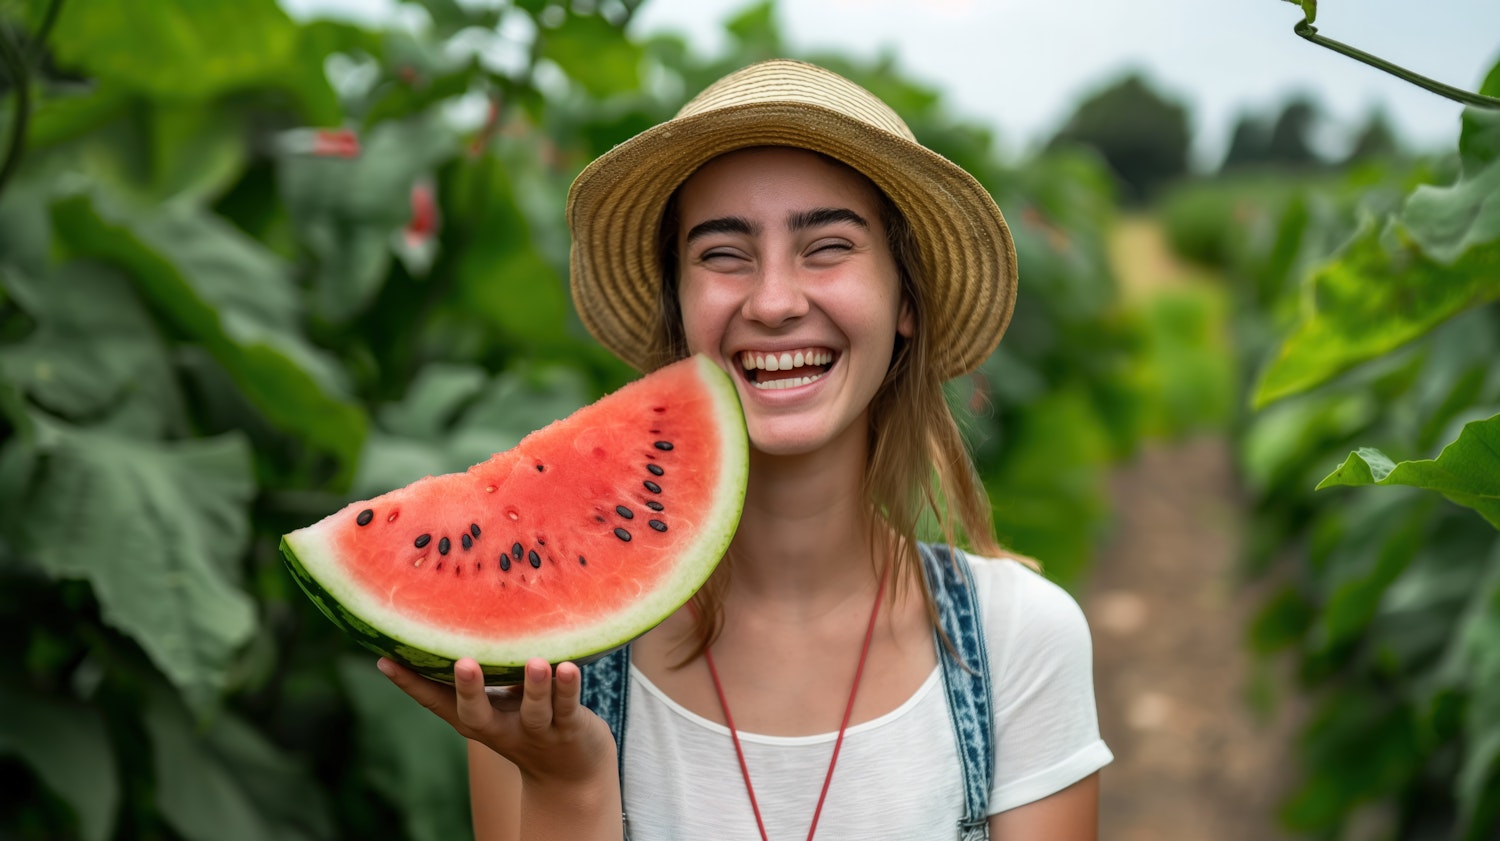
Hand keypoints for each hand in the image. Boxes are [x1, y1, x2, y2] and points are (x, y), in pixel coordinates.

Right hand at [378, 656, 617, 787]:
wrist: (572, 776)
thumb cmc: (529, 722)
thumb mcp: (500, 700)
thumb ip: (487, 669)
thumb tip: (461, 621)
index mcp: (476, 719)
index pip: (436, 701)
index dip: (410, 683)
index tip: (384, 658)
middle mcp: (499, 728)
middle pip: (477, 713)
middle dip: (468, 689)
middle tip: (462, 662)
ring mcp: (535, 732)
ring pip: (533, 711)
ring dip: (535, 687)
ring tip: (535, 662)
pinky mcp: (569, 730)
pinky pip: (568, 708)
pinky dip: (568, 688)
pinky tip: (569, 666)